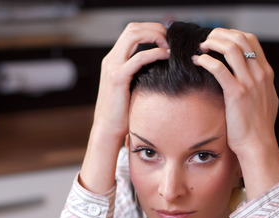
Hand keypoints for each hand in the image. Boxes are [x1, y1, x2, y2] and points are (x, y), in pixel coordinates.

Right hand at [80, 22, 168, 193]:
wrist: (107, 130)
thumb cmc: (122, 112)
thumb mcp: (132, 87)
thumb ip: (141, 74)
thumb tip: (162, 69)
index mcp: (114, 60)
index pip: (132, 32)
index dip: (150, 30)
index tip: (167, 40)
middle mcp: (111, 59)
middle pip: (133, 28)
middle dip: (155, 28)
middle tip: (171, 39)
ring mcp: (113, 67)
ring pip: (134, 35)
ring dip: (155, 36)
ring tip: (169, 46)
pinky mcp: (118, 77)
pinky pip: (139, 57)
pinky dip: (155, 53)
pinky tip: (167, 57)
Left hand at [192, 28, 278, 197]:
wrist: (258, 145)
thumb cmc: (258, 126)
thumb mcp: (266, 99)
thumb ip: (258, 84)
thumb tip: (249, 76)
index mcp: (266, 73)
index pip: (251, 40)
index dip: (232, 34)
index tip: (218, 38)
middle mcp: (260, 74)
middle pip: (240, 38)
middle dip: (220, 34)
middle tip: (206, 40)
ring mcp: (249, 82)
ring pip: (230, 48)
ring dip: (212, 43)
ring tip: (200, 48)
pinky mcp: (236, 93)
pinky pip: (218, 68)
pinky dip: (205, 60)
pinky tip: (197, 62)